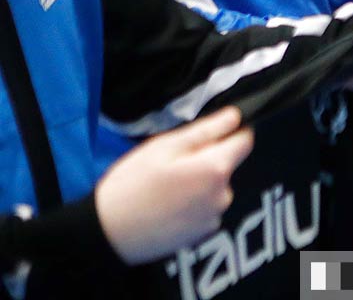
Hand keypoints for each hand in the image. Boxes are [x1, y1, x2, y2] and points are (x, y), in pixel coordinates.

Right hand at [94, 105, 253, 264]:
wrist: (107, 234)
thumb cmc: (131, 185)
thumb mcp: (163, 147)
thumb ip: (205, 131)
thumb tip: (235, 117)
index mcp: (216, 168)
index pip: (245, 140)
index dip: (229, 133)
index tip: (207, 136)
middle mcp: (223, 194)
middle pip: (227, 165)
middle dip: (207, 160)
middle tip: (171, 166)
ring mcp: (214, 217)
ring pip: (215, 188)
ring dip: (199, 184)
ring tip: (165, 190)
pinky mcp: (202, 235)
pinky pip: (206, 209)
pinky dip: (193, 206)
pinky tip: (167, 208)